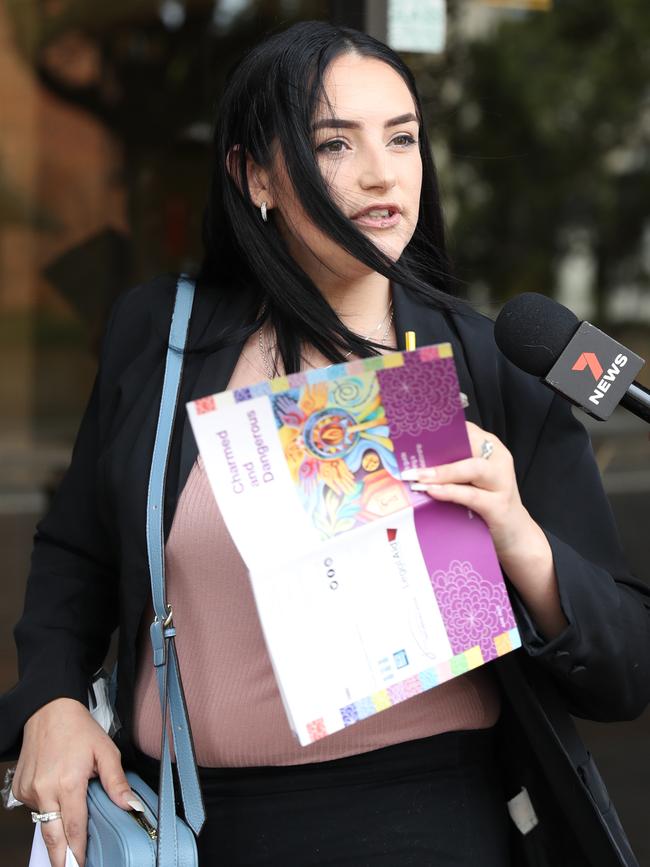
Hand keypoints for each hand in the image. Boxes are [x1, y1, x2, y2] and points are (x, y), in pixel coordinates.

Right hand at [13, 698, 140, 866]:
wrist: (49, 711)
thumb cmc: (78, 729)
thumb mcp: (105, 751)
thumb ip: (117, 781)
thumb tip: (131, 805)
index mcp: (68, 783)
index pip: (74, 829)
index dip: (79, 851)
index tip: (83, 865)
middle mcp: (45, 790)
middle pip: (53, 837)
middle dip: (61, 859)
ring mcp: (30, 791)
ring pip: (44, 822)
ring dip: (56, 828)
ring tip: (70, 829)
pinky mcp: (21, 788)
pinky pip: (34, 809)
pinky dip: (46, 809)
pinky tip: (57, 796)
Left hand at [403, 421, 531, 560]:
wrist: (515, 534)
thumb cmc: (486, 501)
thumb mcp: (470, 479)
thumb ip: (451, 465)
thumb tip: (414, 460)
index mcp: (491, 448)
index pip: (465, 430)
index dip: (439, 431)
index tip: (413, 435)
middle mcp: (499, 460)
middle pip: (468, 445)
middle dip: (436, 450)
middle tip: (409, 459)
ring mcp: (502, 483)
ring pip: (471, 469)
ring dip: (441, 472)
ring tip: (417, 477)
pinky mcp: (499, 506)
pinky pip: (471, 495)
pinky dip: (449, 492)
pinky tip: (432, 492)